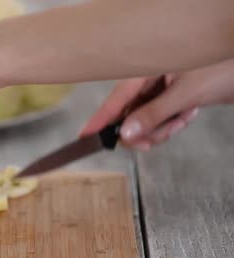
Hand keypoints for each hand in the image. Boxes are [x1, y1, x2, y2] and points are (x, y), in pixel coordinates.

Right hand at [80, 59, 233, 150]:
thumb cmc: (222, 68)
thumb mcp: (185, 94)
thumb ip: (154, 115)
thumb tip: (125, 134)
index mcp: (144, 72)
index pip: (114, 101)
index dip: (99, 121)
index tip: (84, 138)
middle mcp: (148, 81)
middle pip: (127, 116)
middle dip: (142, 132)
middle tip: (152, 142)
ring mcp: (159, 90)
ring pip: (144, 122)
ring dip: (162, 129)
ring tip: (182, 118)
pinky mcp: (169, 98)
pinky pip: (159, 120)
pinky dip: (172, 124)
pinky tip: (186, 114)